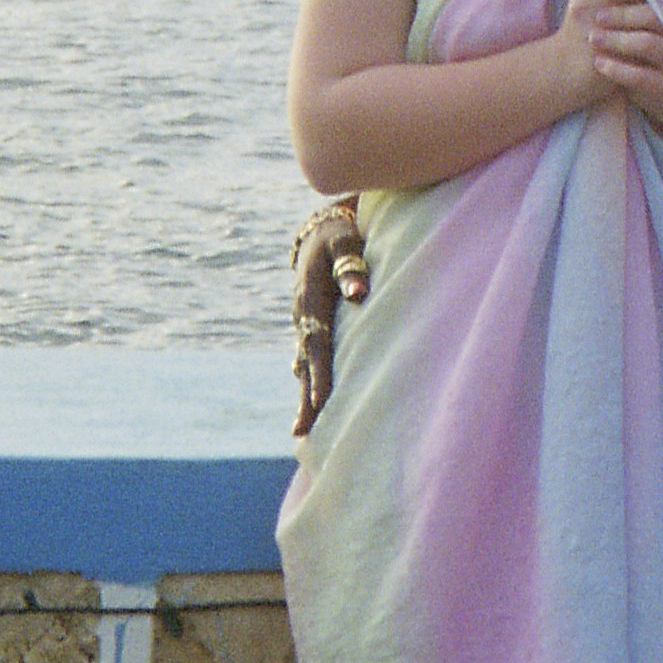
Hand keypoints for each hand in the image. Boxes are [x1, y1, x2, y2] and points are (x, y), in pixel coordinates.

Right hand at [288, 198, 367, 436]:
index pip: (318, 344)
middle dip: (307, 398)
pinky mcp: (312, 326)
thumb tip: (359, 294)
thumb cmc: (341, 234)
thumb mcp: (346, 242)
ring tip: (303, 431)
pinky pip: (311, 359)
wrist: (322, 228)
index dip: (320, 374)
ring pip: (305, 365)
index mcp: (311, 299)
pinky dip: (310, 382)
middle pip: (307, 363)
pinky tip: (312, 406)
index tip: (322, 403)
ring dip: (305, 396)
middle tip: (305, 433)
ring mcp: (305, 323)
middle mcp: (304, 317)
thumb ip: (351, 266)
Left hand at [568, 0, 662, 119]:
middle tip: (597, 16)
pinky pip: (639, 75)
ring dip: (617, 39)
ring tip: (593, 38)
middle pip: (654, 16)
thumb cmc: (648, 48)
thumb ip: (635, 1)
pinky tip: (599, 64)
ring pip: (648, 43)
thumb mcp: (649, 24)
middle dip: (622, 14)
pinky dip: (616, 68)